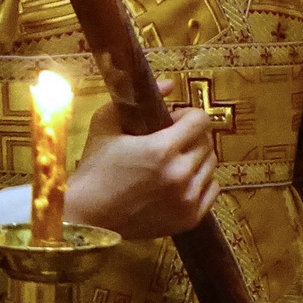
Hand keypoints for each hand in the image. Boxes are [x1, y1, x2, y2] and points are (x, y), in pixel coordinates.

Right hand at [66, 79, 218, 239]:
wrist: (90, 213)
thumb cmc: (94, 166)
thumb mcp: (105, 123)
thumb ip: (134, 100)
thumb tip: (168, 84)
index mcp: (161, 149)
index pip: (200, 121)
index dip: (187, 114)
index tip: (172, 118)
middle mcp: (181, 174)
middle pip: (207, 142)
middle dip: (191, 135)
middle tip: (170, 137)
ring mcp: (188, 199)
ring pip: (211, 166)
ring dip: (196, 157)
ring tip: (172, 159)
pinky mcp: (190, 218)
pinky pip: (212, 189)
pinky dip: (201, 180)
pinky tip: (179, 179)